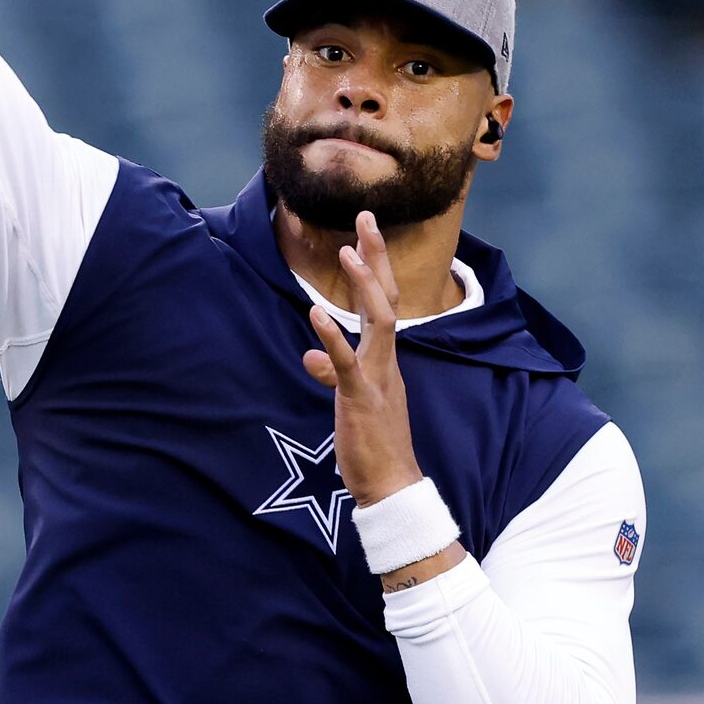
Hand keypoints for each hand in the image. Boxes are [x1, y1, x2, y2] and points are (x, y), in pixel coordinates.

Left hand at [302, 210, 424, 505]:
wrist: (392, 487)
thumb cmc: (373, 445)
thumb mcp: (351, 402)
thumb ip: (334, 373)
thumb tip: (311, 358)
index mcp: (385, 359)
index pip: (384, 303)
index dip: (376, 267)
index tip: (365, 233)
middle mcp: (387, 360)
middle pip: (388, 297)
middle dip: (377, 257)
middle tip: (366, 216)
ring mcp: (378, 377)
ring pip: (380, 321)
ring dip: (365, 285)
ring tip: (347, 251)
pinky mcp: (362, 398)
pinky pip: (347, 362)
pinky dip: (331, 337)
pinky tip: (315, 314)